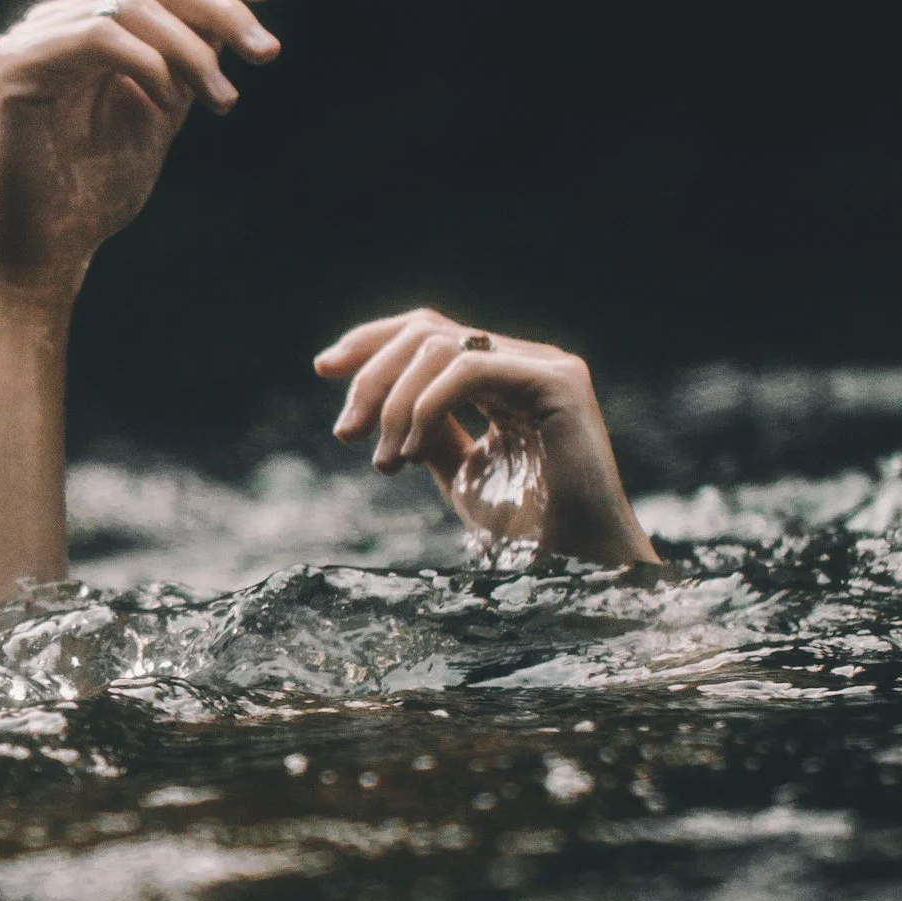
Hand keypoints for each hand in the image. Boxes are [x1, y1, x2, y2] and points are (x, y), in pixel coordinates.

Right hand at [0, 0, 278, 307]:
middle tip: (266, 51)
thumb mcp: (163, 109)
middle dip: (221, 6)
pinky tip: (165, 103)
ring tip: (222, 100)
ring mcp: (31, 38)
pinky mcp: (15, 64)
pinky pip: (99, 37)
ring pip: (132, 2)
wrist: (49, 247)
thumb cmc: (98, 190)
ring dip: (193, 49)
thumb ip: (188, 58)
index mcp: (88, 24)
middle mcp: (56, 20)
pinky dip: (148, 64)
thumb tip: (236, 6)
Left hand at [314, 307, 658, 565]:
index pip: (428, 335)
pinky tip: (411, 451)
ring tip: (386, 460)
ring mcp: (544, 368)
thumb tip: (379, 409)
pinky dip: (425, 406)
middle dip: (371, 377)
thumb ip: (429, 433)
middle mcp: (525, 362)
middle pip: (425, 332)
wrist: (577, 568)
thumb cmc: (527, 533)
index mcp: (502, 378)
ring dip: (394, 402)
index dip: (371, 343)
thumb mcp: (460, 474)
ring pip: (440, 346)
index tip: (324, 369)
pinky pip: (470, 369)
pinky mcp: (557, 383)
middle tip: (346, 433)